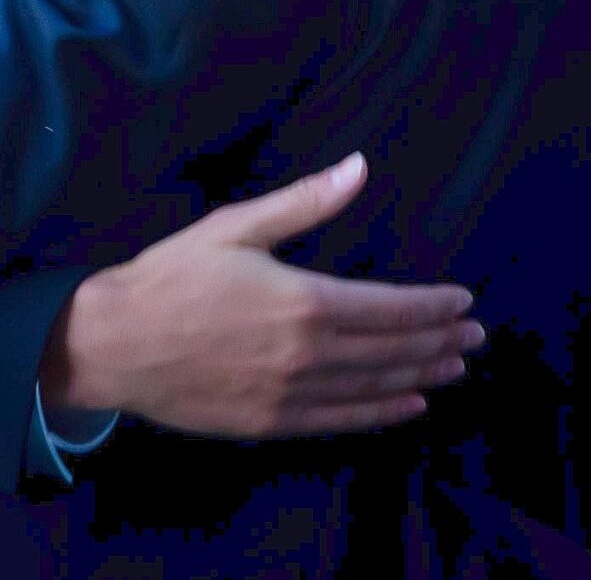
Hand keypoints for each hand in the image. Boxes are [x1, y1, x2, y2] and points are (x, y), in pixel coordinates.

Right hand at [39, 154, 483, 438]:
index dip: (432, 307)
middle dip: (439, 342)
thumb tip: (359, 167)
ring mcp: (290, 395)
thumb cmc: (171, 276)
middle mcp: (306, 354)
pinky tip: (408, 407)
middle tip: (475, 338)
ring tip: (454, 370)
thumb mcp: (237, 227)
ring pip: (373, 388)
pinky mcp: (270, 423)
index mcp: (303, 301)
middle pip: (391, 351)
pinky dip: (380, 414)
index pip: (389, 308)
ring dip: (420, 377)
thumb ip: (305, 203)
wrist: (115, 343)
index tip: (464, 302)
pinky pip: (341, 421)